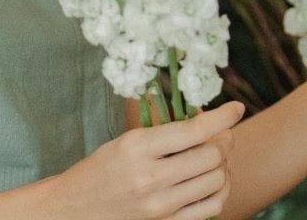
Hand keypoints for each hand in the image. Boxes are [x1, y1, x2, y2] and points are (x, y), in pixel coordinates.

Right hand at [44, 101, 244, 219]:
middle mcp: (152, 176)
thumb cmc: (101, 168)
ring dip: (223, 164)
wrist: (79, 207)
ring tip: (215, 156)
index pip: (192, 131)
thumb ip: (160, 131)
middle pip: (211, 156)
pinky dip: (220, 189)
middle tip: (220, 134)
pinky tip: (213, 179)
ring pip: (216, 181)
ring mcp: (163, 204)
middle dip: (224, 141)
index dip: (221, 118)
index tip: (235, 108)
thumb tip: (198, 117)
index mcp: (137, 147)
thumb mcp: (124, 141)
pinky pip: (212, 206)